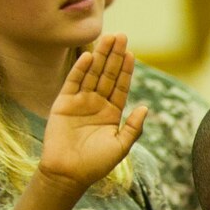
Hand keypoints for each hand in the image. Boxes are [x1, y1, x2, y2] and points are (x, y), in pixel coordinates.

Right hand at [39, 33, 145, 193]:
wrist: (69, 173)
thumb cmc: (97, 163)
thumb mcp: (121, 146)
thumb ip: (133, 128)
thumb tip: (144, 108)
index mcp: (112, 112)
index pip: (121, 86)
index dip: (126, 70)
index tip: (132, 53)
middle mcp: (97, 103)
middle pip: (108, 74)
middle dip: (115, 55)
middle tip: (122, 36)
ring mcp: (80, 101)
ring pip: (92, 73)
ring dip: (100, 56)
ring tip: (108, 38)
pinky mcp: (64, 102)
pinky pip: (73, 82)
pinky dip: (80, 69)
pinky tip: (89, 56)